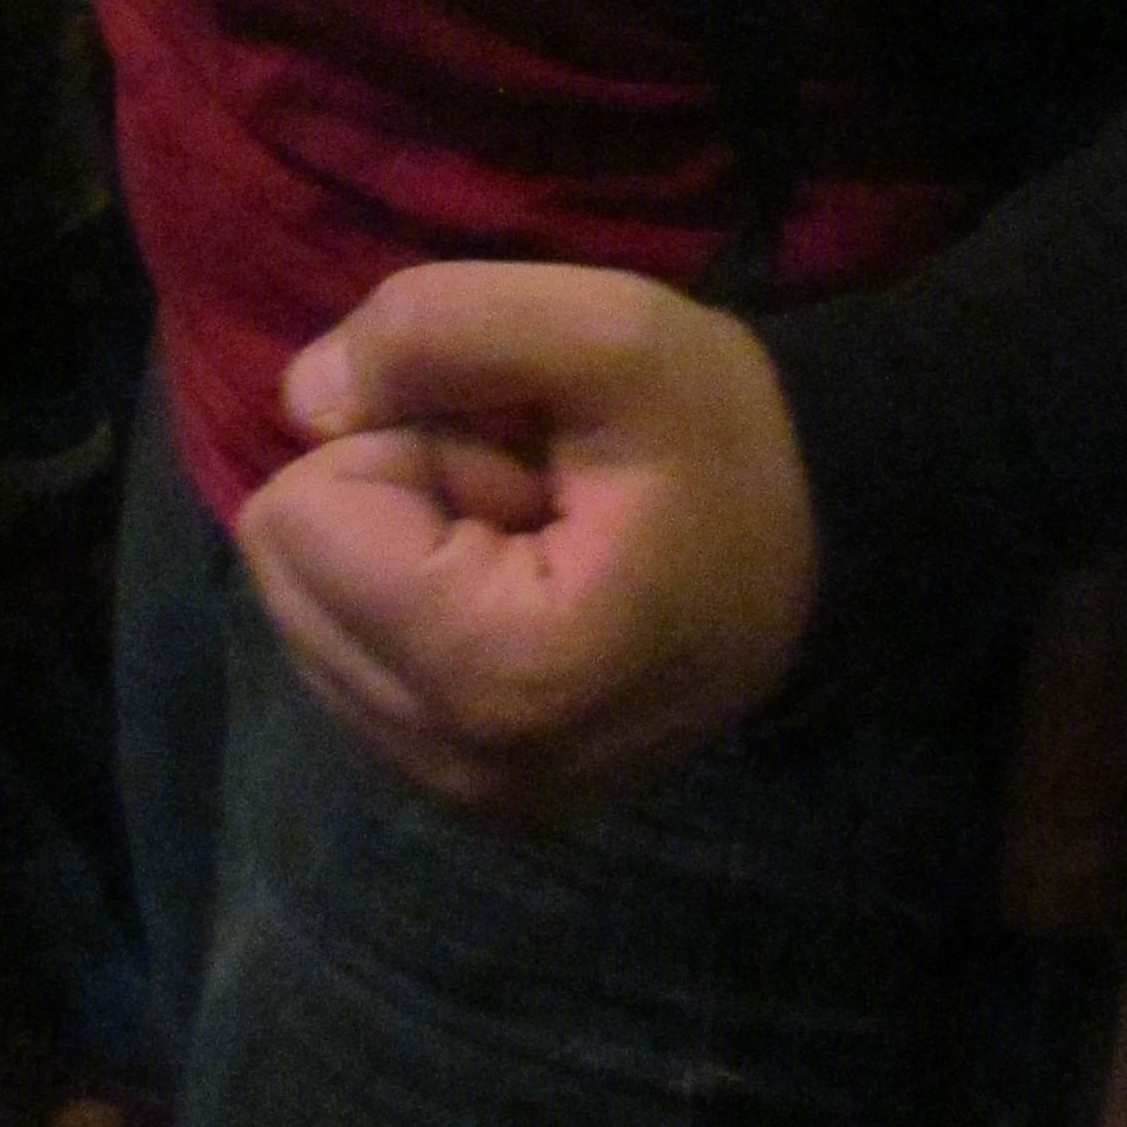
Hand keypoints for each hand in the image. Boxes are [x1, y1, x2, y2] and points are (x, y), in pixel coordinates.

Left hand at [234, 261, 820, 814]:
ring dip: (406, 558)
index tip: (525, 465)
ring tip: (533, 540)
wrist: (836, 553)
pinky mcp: (471, 798)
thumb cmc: (720, 440)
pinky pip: (350, 667)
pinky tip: (524, 588)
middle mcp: (465, 771)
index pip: (300, 517)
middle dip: (397, 510)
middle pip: (290, 575)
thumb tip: (301, 398)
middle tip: (527, 499)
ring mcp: (468, 800)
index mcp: (498, 676)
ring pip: (309, 621)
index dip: (408, 450)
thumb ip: (435, 328)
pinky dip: (416, 608)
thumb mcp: (606, 327)